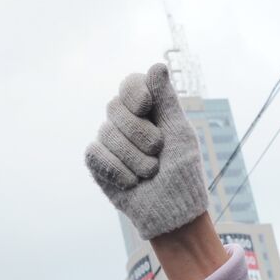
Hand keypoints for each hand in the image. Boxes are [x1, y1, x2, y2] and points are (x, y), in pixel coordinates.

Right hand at [85, 63, 207, 239]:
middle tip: (158, 151)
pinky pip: (96, 153)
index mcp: (149, 111)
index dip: (134, 92)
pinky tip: (132, 182)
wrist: (173, 213)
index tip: (146, 105)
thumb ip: (167, 102)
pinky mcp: (98, 163)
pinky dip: (117, 169)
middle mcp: (126, 122)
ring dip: (133, 157)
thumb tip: (157, 66)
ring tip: (150, 172)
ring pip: (106, 132)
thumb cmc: (183, 174)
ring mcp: (110, 142)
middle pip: (116, 107)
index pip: (131, 85)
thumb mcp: (181, 135)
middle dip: (140, 132)